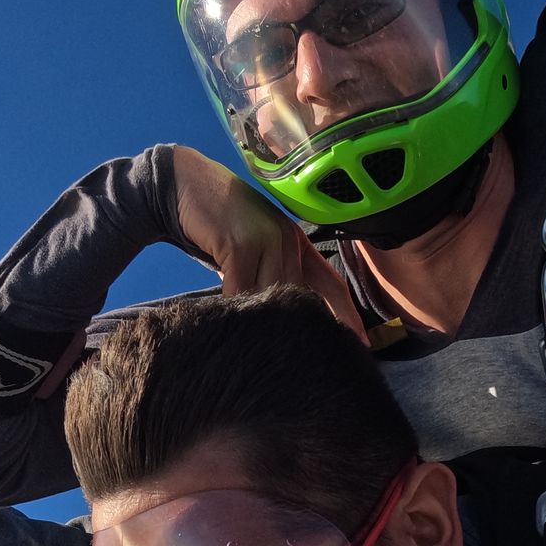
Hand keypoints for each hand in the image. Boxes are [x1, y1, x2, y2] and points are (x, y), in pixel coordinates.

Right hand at [170, 146, 366, 343]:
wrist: (185, 185)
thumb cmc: (217, 225)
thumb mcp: (252, 252)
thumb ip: (269, 278)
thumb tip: (280, 321)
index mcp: (296, 242)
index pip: (331, 282)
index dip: (347, 313)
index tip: (361, 343)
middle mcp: (288, 239)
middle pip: (300, 297)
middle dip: (298, 328)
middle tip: (294, 359)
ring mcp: (266, 238)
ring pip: (272, 295)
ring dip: (263, 322)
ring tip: (260, 349)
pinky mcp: (240, 243)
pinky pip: (241, 289)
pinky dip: (235, 307)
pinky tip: (231, 324)